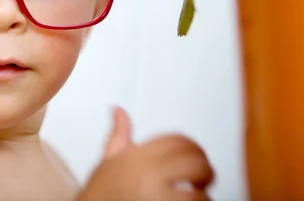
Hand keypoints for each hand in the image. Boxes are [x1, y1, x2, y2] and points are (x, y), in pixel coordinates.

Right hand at [76, 107, 213, 200]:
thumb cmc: (99, 196)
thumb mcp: (107, 162)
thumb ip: (118, 136)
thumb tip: (118, 111)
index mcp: (136, 157)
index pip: (177, 140)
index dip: (191, 147)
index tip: (194, 155)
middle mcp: (147, 175)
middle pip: (194, 162)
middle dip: (205, 169)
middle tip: (202, 177)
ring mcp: (157, 198)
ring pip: (199, 194)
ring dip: (202, 195)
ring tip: (194, 196)